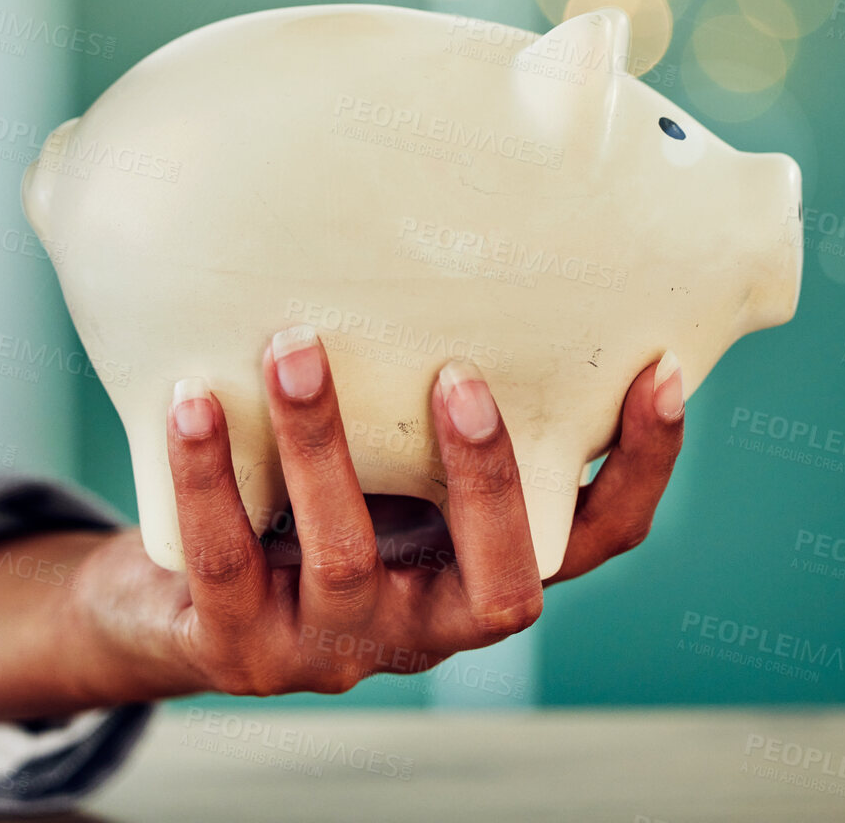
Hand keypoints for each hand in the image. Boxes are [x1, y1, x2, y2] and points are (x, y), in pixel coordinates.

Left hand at [0, 338, 683, 718]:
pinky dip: (209, 475)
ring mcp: (336, 643)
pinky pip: (223, 558)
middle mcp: (429, 618)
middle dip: (488, 476)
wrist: (183, 595)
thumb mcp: (384, 441)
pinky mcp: (238, 647)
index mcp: (482, 561)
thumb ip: (425, 370)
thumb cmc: (311, 489)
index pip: (598, 536)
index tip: (662, 369)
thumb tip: (470, 198)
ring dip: (323, 446)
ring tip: (295, 346)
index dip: (639, 467)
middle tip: (459, 376)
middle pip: (501, 575)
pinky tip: (193, 396)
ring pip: (346, 557)